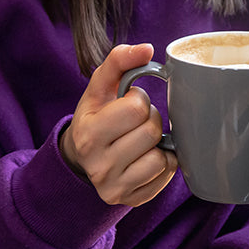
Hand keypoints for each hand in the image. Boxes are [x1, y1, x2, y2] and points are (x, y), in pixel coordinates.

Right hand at [60, 43, 177, 206]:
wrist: (82, 157)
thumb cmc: (97, 115)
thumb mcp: (100, 86)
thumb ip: (119, 61)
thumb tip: (146, 48)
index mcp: (88, 133)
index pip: (137, 107)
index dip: (138, 100)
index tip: (127, 104)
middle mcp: (99, 165)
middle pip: (151, 131)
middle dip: (150, 120)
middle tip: (136, 122)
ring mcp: (115, 187)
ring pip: (161, 157)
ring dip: (158, 143)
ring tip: (141, 140)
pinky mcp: (132, 200)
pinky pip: (166, 175)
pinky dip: (164, 162)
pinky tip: (148, 156)